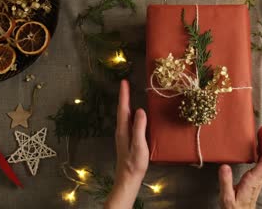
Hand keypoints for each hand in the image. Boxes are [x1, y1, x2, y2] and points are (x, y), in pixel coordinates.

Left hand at [105, 80, 148, 208]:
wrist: (128, 178)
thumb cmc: (134, 163)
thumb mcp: (139, 145)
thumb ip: (139, 127)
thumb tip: (140, 110)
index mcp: (123, 130)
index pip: (123, 108)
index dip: (124, 95)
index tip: (124, 82)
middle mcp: (122, 130)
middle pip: (122, 110)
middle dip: (124, 96)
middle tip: (126, 84)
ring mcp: (124, 135)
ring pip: (125, 115)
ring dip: (127, 104)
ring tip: (130, 94)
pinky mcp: (128, 139)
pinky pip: (129, 121)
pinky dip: (131, 113)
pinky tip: (136, 114)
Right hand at [218, 126, 261, 208]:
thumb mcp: (226, 197)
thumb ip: (225, 182)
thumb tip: (224, 166)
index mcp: (253, 180)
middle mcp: (258, 178)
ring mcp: (258, 178)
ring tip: (260, 133)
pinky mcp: (255, 178)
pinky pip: (261, 162)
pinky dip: (260, 151)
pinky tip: (257, 146)